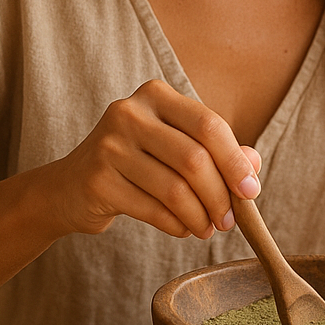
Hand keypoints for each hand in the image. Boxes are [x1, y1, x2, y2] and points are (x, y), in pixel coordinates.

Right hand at [47, 80, 261, 239]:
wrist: (71, 188)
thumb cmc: (137, 164)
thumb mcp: (176, 147)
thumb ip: (218, 152)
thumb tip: (254, 167)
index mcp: (155, 95)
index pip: (209, 125)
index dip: (235, 161)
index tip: (251, 191)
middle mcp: (129, 113)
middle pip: (194, 159)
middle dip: (220, 196)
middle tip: (229, 221)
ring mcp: (109, 146)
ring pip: (175, 189)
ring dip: (200, 217)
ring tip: (207, 228)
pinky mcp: (98, 181)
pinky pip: (153, 210)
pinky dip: (177, 225)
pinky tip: (182, 229)